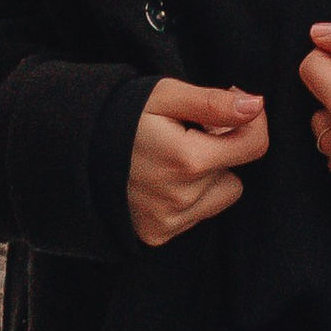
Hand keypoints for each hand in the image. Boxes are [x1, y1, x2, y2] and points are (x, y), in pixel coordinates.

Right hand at [126, 80, 267, 246]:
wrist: (75, 154)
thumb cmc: (121, 117)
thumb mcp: (166, 96)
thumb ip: (213, 103)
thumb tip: (255, 106)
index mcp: (187, 160)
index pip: (254, 145)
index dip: (250, 121)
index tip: (230, 106)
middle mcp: (181, 197)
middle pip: (236, 170)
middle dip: (222, 147)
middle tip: (188, 131)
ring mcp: (169, 220)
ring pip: (221, 194)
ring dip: (208, 175)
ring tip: (173, 157)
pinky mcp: (159, 234)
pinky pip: (198, 213)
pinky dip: (190, 195)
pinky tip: (163, 178)